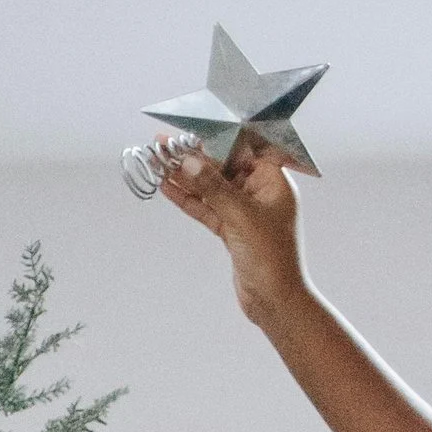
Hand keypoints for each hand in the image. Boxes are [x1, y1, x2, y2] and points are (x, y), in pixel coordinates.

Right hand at [161, 136, 307, 326]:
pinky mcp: (231, 229)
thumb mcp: (242, 217)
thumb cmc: (271, 258)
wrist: (275, 302)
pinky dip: (187, 198)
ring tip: (155, 159)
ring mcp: (244, 211)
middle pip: (222, 166)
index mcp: (273, 181)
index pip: (242, 149)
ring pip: (210, 187)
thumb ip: (215, 188)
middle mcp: (260, 192)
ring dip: (184, 176)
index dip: (214, 138)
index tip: (188, 129)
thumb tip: (189, 161)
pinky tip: (166, 186)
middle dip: (192, 156)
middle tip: (162, 142)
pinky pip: (206, 208)